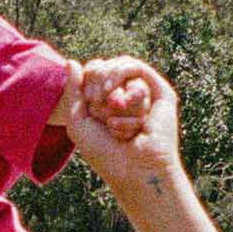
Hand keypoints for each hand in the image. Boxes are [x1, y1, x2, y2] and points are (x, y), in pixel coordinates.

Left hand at [66, 56, 179, 194]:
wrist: (132, 169)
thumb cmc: (104, 153)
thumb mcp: (78, 121)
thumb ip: (73, 91)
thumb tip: (71, 62)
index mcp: (108, 100)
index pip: (93, 70)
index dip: (86, 78)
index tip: (86, 100)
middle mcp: (127, 94)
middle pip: (106, 65)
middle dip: (97, 82)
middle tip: (97, 105)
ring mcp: (145, 93)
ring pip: (122, 66)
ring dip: (110, 85)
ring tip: (109, 106)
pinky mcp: (161, 92)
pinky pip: (138, 69)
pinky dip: (125, 79)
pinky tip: (118, 101)